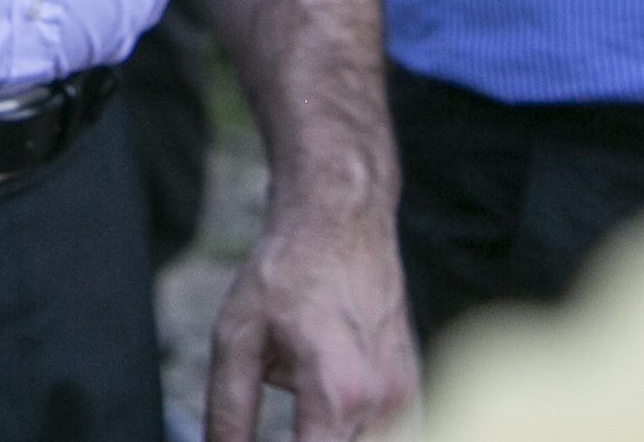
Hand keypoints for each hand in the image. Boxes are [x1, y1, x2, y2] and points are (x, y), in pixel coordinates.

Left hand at [206, 199, 415, 441]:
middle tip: (278, 431)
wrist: (340, 222)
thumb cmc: (287, 274)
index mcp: (338, 391)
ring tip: (297, 426)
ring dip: (329, 441)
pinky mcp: (414, 393)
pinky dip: (356, 437)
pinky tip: (322, 425)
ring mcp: (406, 400)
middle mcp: (384, 403)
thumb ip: (229, 411)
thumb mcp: (237, 339)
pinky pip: (394, 438)